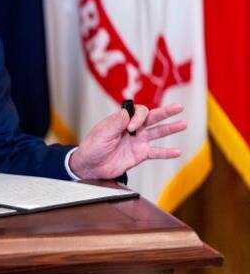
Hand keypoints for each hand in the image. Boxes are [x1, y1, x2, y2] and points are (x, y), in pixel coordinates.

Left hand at [68, 103, 186, 179]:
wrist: (90, 166)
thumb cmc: (92, 147)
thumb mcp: (102, 133)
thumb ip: (116, 123)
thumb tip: (127, 112)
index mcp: (121, 120)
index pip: (138, 112)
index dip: (138, 118)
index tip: (131, 128)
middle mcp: (132, 129)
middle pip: (151, 117)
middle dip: (164, 112)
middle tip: (178, 107)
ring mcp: (137, 141)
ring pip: (157, 133)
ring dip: (170, 128)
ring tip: (183, 124)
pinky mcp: (139, 154)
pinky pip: (155, 152)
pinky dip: (166, 153)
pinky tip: (176, 152)